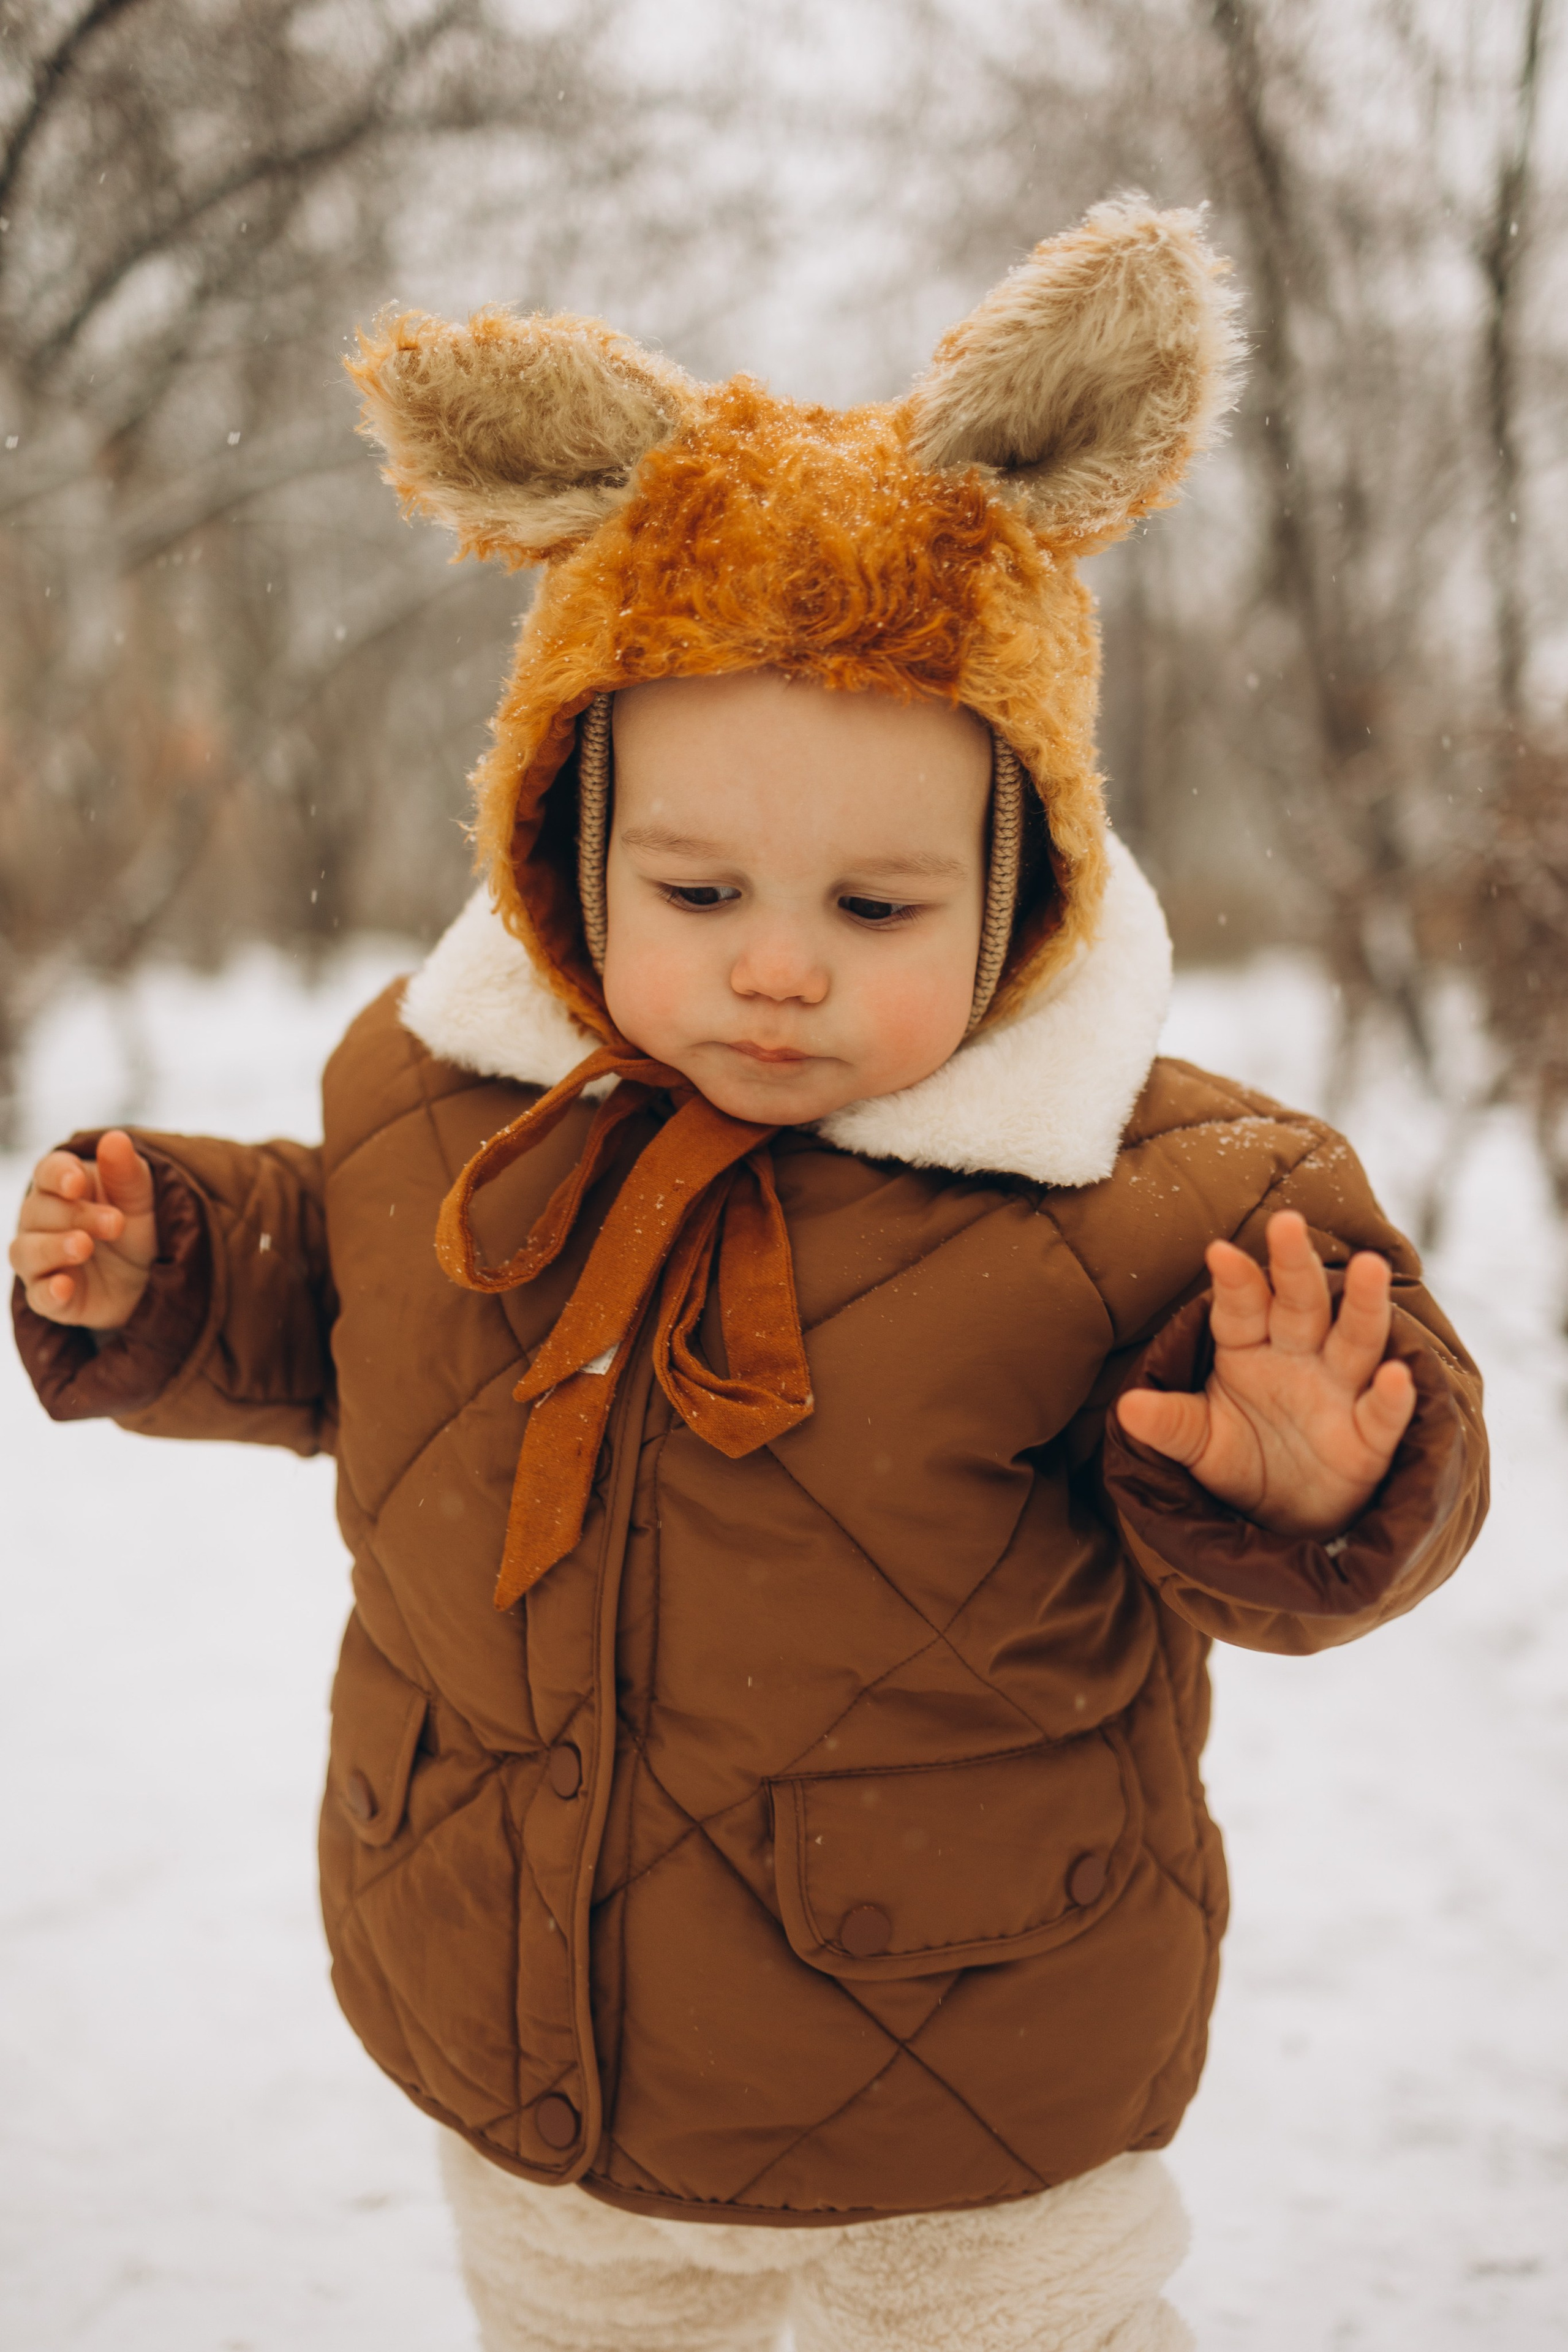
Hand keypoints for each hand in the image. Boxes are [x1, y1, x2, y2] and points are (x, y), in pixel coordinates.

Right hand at [9, 1131, 157, 1330]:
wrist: (149, 1274)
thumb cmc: (135, 1224)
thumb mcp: (139, 1196)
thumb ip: (125, 1170)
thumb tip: (115, 1138)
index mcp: (61, 1186)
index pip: (46, 1172)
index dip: (58, 1176)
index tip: (77, 1183)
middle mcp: (41, 1220)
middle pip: (40, 1210)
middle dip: (76, 1215)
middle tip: (116, 1223)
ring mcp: (42, 1259)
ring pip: (26, 1251)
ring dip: (52, 1248)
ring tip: (84, 1246)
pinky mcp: (50, 1296)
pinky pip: (38, 1295)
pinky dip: (48, 1291)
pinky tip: (64, 1287)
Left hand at [1115, 1210, 1416, 1540]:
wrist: (1288, 1515)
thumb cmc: (1243, 1460)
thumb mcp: (1199, 1444)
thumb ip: (1170, 1424)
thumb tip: (1127, 1408)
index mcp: (1250, 1347)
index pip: (1242, 1305)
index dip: (1234, 1280)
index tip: (1218, 1252)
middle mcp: (1300, 1356)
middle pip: (1301, 1302)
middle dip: (1295, 1264)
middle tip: (1287, 1223)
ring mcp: (1339, 1391)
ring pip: (1354, 1338)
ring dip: (1364, 1305)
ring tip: (1368, 1267)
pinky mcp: (1368, 1437)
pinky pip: (1381, 1412)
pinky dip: (1390, 1396)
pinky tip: (1395, 1375)